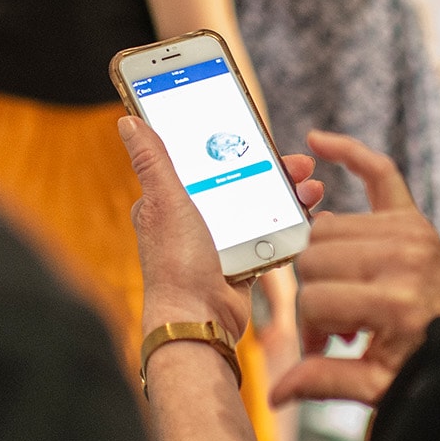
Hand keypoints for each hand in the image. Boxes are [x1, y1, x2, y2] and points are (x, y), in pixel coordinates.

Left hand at [119, 117, 321, 340]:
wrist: (200, 319)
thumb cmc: (176, 263)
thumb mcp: (165, 201)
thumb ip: (152, 161)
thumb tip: (128, 121)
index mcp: (170, 201)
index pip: (205, 161)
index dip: (233, 145)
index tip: (260, 132)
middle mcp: (193, 219)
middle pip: (239, 181)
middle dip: (273, 169)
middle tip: (299, 165)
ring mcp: (220, 242)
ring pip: (259, 207)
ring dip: (288, 195)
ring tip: (311, 188)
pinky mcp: (241, 262)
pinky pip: (269, 236)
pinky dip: (290, 225)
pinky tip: (310, 215)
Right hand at [269, 130, 439, 409]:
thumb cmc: (429, 364)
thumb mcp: (379, 386)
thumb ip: (326, 383)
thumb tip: (275, 395)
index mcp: (393, 304)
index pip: (314, 300)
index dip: (310, 329)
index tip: (325, 346)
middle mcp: (403, 260)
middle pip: (314, 259)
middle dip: (315, 294)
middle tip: (338, 324)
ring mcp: (411, 233)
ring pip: (326, 228)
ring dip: (325, 260)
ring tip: (348, 293)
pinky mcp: (415, 219)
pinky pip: (378, 171)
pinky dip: (349, 152)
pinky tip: (319, 141)